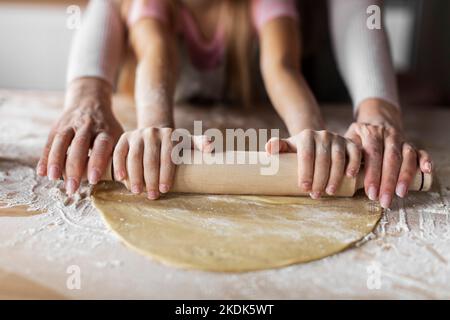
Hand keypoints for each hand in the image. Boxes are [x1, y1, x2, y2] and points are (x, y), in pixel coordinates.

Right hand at [37, 78, 122, 193]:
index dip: (96, 162)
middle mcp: (88, 126)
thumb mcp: (117, 135)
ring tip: (53, 179)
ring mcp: (71, 124)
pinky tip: (41, 172)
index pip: (101, 146)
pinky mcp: (58, 126)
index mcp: (105, 130)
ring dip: (56, 161)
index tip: (93, 180)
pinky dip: (45, 157)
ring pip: (62, 141)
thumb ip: (118, 154)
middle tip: (72, 187)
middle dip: (74, 167)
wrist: (90, 101)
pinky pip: (50, 142)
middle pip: (79, 145)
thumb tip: (124, 179)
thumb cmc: (108, 129)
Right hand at [113, 128, 213, 199]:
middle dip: (150, 180)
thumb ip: (201, 143)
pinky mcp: (124, 138)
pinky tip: (121, 179)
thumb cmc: (176, 146)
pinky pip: (119, 152)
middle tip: (152, 196)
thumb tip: (211, 145)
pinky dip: (119, 166)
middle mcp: (152, 132)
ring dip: (134, 176)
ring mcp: (137, 134)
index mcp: (170, 134)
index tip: (165, 190)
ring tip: (137, 192)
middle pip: (150, 159)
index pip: (168, 157)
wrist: (156, 134)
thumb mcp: (189, 143)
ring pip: (134, 157)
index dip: (166, 174)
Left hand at [265, 129, 361, 197]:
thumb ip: (277, 147)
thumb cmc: (299, 150)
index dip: (305, 172)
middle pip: (322, 159)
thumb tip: (268, 149)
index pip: (306, 155)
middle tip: (315, 195)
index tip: (304, 188)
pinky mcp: (350, 144)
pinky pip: (354, 154)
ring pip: (338, 159)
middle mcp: (323, 134)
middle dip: (319, 179)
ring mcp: (338, 138)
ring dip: (335, 177)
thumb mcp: (287, 148)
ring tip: (329, 192)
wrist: (317, 143)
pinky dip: (353, 165)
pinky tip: (349, 177)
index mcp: (306, 135)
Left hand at [345, 122, 431, 208]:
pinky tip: (426, 172)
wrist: (377, 119)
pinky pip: (422, 151)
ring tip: (400, 194)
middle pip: (391, 159)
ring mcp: (402, 139)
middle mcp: (388, 134)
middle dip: (388, 182)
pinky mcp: (412, 144)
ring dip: (405, 176)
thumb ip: (348, 152)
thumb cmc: (359, 137)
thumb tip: (343, 172)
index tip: (371, 193)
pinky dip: (425, 161)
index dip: (372, 175)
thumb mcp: (350, 138)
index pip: (373, 155)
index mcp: (371, 133)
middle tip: (384, 201)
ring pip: (407, 157)